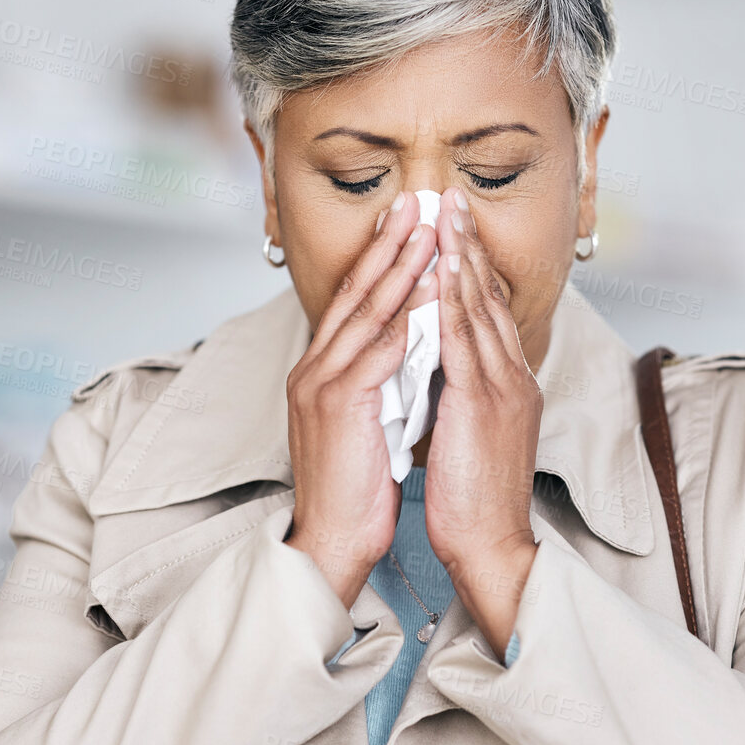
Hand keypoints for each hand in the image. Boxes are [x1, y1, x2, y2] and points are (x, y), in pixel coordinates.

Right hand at [284, 192, 438, 608]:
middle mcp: (314, 368)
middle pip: (356, 293)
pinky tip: (430, 291)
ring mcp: (323, 384)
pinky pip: (379, 350)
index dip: (380, 260)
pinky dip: (407, 317)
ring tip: (429, 230)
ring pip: (368, 312)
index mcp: (320, 371)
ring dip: (401, 268)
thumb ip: (380, 381)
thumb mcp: (367, 422)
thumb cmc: (357, 489)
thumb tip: (412, 350)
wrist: (333, 541)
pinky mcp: (339, 404)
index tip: (407, 224)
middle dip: (389, 245)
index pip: (354, 303)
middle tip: (417, 203)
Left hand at [423, 186, 541, 655]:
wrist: (492, 545)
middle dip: (468, 245)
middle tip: (449, 199)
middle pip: (489, 296)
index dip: (470, 266)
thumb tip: (439, 367)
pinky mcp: (486, 403)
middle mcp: (514, 377)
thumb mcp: (471, 436)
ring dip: (461, 256)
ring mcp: (504, 387)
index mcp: (510, 385)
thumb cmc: (475, 500)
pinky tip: (440, 268)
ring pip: (480, 307)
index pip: (488, 312)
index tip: (452, 228)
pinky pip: (467, 338)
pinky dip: (454, 298)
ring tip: (444, 214)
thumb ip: (462, 395)